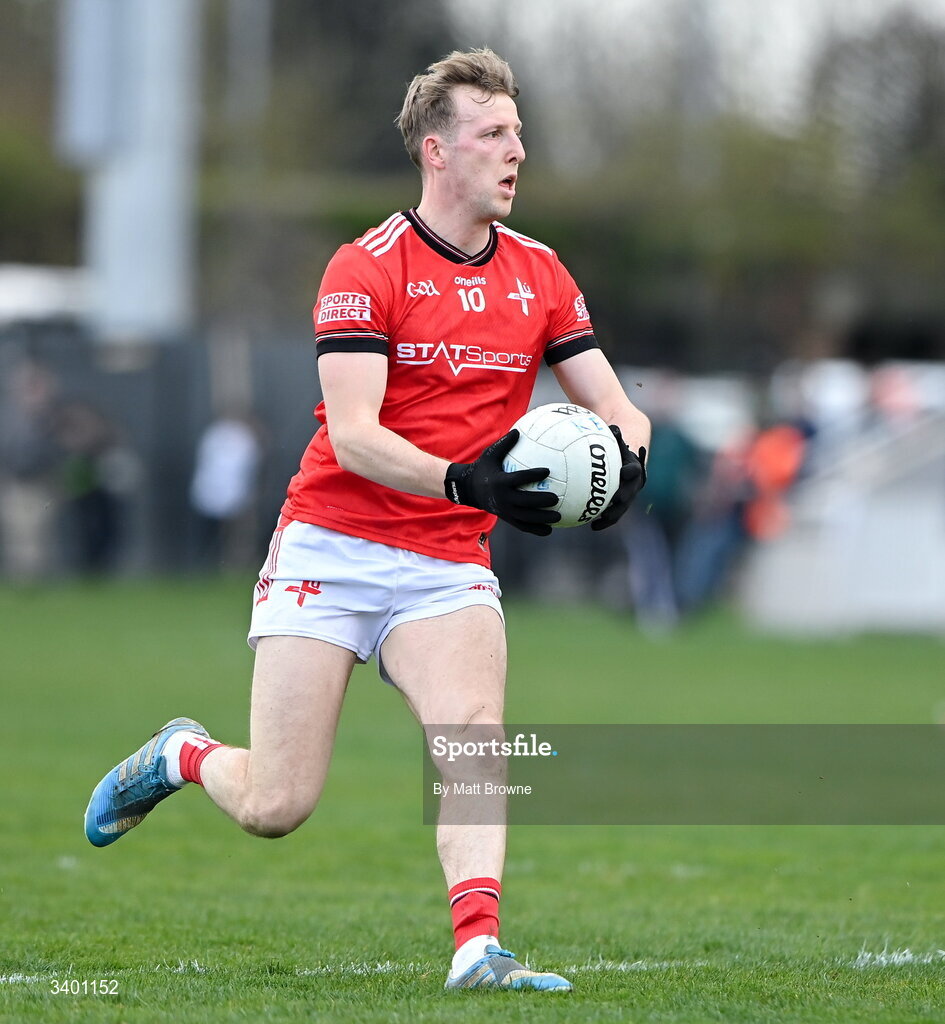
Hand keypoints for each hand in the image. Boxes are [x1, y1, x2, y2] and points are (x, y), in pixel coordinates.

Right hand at [445, 429, 560, 535]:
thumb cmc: (483, 468)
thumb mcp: (490, 454)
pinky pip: (523, 526)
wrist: (468, 489)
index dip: (533, 475)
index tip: (547, 471)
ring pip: (526, 518)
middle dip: (540, 502)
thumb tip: (518, 430)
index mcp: (500, 482)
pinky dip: (536, 529)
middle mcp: (503, 498)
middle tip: (555, 498)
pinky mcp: (506, 518)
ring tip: (558, 516)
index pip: (519, 479)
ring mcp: (505, 510)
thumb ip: (504, 444)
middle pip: (524, 502)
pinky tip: (550, 529)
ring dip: (542, 519)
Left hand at [591, 426, 645, 530]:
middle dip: (623, 497)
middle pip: (630, 492)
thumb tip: (608, 426)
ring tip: (597, 523)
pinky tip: (590, 524)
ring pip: (622, 507)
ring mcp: (629, 493)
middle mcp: (635, 482)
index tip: (624, 472)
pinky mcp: (622, 501)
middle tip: (614, 501)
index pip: (635, 468)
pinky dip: (603, 519)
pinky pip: (613, 511)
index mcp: (635, 466)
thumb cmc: (616, 439)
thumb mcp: (614, 434)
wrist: (629, 449)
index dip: (630, 471)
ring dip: (611, 516)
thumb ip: (611, 433)